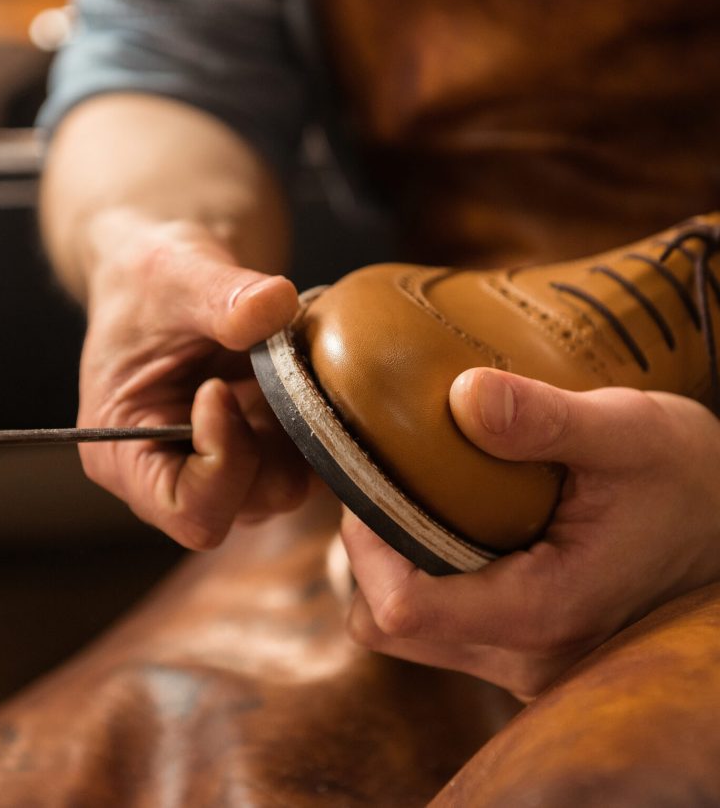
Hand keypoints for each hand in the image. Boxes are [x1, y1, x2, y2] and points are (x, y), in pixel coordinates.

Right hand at [77, 215, 309, 548]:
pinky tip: (299, 375)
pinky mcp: (257, 452)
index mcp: (124, 456)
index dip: (223, 461)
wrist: (173, 274)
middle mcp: (172, 477)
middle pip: (244, 505)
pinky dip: (314, 425)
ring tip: (280, 367)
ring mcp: (220, 470)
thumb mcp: (176, 276)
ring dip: (296, 432)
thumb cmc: (152, 281)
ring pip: (283, 487)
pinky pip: (305, 463)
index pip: (188, 510)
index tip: (220, 387)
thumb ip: (221, 294)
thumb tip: (276, 302)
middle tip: (266, 371)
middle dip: (270, 444)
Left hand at [342, 367, 719, 699]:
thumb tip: (463, 396)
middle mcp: (525, 656)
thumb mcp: (630, 433)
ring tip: (421, 496)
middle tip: (391, 481)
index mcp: (543, 612)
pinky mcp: (521, 647)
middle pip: (387, 625)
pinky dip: (428, 574)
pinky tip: (453, 519)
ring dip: (396, 564)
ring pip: (409, 631)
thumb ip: (547, 419)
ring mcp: (523, 659)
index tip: (374, 482)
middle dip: (370, 552)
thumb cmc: (688, 482)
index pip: (402, 611)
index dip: (366, 545)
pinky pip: (443, 625)